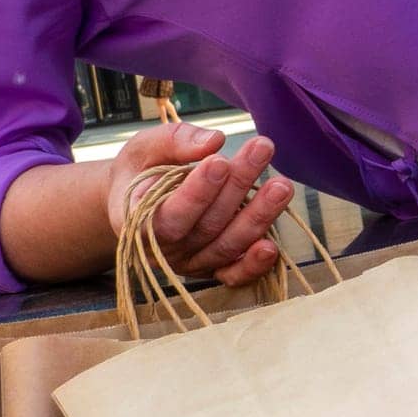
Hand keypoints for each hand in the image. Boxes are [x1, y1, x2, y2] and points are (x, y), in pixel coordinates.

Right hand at [105, 120, 294, 287]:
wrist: (135, 200)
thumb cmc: (141, 169)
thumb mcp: (145, 147)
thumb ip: (175, 142)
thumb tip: (214, 141)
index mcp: (136, 221)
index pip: (169, 215)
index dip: (197, 193)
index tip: (220, 161)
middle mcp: (163, 250)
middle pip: (206, 225)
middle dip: (238, 185)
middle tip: (262, 147)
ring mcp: (189, 261)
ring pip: (226, 246)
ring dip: (258, 217)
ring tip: (282, 185)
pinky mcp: (210, 266)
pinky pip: (232, 275)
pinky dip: (252, 266)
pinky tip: (272, 246)